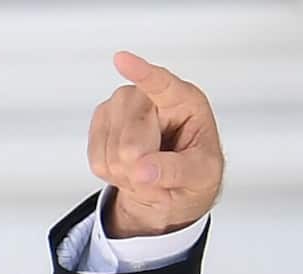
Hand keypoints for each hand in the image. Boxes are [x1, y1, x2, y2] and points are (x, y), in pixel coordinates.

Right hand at [88, 51, 224, 237]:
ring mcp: (121, 105)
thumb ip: (178, 171)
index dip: (141, 73)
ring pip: (111, 153)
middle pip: (130, 143)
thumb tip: (142, 170)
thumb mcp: (204, 174)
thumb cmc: (197, 170)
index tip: (122, 59)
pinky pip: (98, 160)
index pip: (161, 84)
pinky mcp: (101, 121)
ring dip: (131, 175)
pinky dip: (116, 175)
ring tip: (151, 171)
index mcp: (185, 101)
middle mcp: (149, 96)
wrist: (176, 184)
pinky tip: (133, 169)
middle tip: (164, 174)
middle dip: (143, 169)